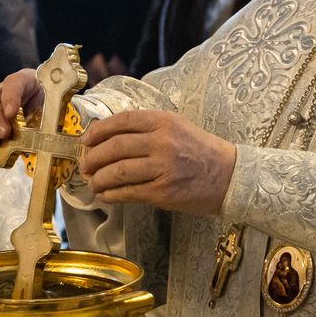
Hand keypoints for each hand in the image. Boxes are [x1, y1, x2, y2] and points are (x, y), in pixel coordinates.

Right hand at [0, 70, 43, 161]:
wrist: (43, 112)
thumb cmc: (49, 106)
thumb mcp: (55, 106)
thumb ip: (51, 113)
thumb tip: (50, 135)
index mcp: (24, 81)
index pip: (14, 83)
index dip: (10, 97)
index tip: (10, 113)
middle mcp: (3, 91)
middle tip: (4, 133)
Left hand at [79, 110, 236, 215]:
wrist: (230, 177)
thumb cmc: (201, 152)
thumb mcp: (177, 127)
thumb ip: (147, 128)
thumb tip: (107, 137)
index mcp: (164, 121)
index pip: (122, 121)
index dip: (99, 131)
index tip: (87, 140)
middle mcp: (162, 142)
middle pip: (115, 147)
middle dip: (93, 157)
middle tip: (85, 165)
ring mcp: (163, 168)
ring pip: (118, 171)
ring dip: (99, 178)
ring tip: (93, 182)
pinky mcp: (163, 192)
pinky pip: (128, 193)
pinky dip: (111, 195)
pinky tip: (105, 195)